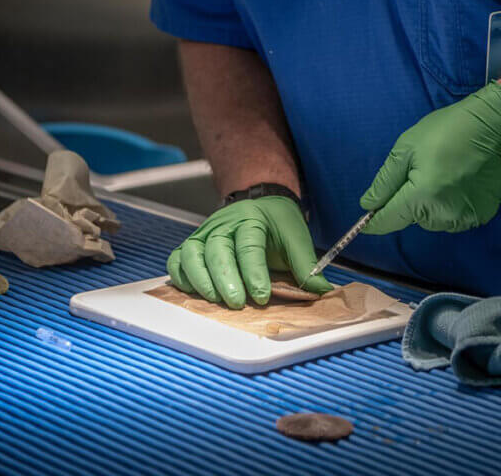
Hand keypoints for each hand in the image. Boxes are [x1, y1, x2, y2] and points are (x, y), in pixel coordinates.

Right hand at [166, 195, 332, 307]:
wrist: (259, 197)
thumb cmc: (276, 220)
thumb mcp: (295, 235)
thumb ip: (305, 264)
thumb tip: (321, 290)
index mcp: (251, 220)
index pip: (249, 245)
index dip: (254, 272)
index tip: (261, 295)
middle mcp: (224, 225)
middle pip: (217, 249)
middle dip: (225, 278)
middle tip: (236, 303)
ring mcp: (205, 234)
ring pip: (192, 254)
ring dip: (200, 279)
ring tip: (214, 300)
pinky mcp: (193, 245)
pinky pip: (179, 259)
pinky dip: (181, 276)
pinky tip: (194, 292)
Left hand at [360, 82, 500, 234]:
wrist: (494, 126)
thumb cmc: (445, 130)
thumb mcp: (406, 148)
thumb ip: (385, 182)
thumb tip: (368, 206)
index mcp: (422, 197)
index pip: (389, 221)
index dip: (374, 221)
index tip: (365, 222)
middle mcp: (443, 215)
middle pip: (411, 219)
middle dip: (408, 201)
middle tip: (420, 171)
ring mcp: (465, 218)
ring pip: (432, 220)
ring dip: (429, 205)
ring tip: (441, 175)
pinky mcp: (481, 216)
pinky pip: (453, 218)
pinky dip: (450, 205)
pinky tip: (458, 182)